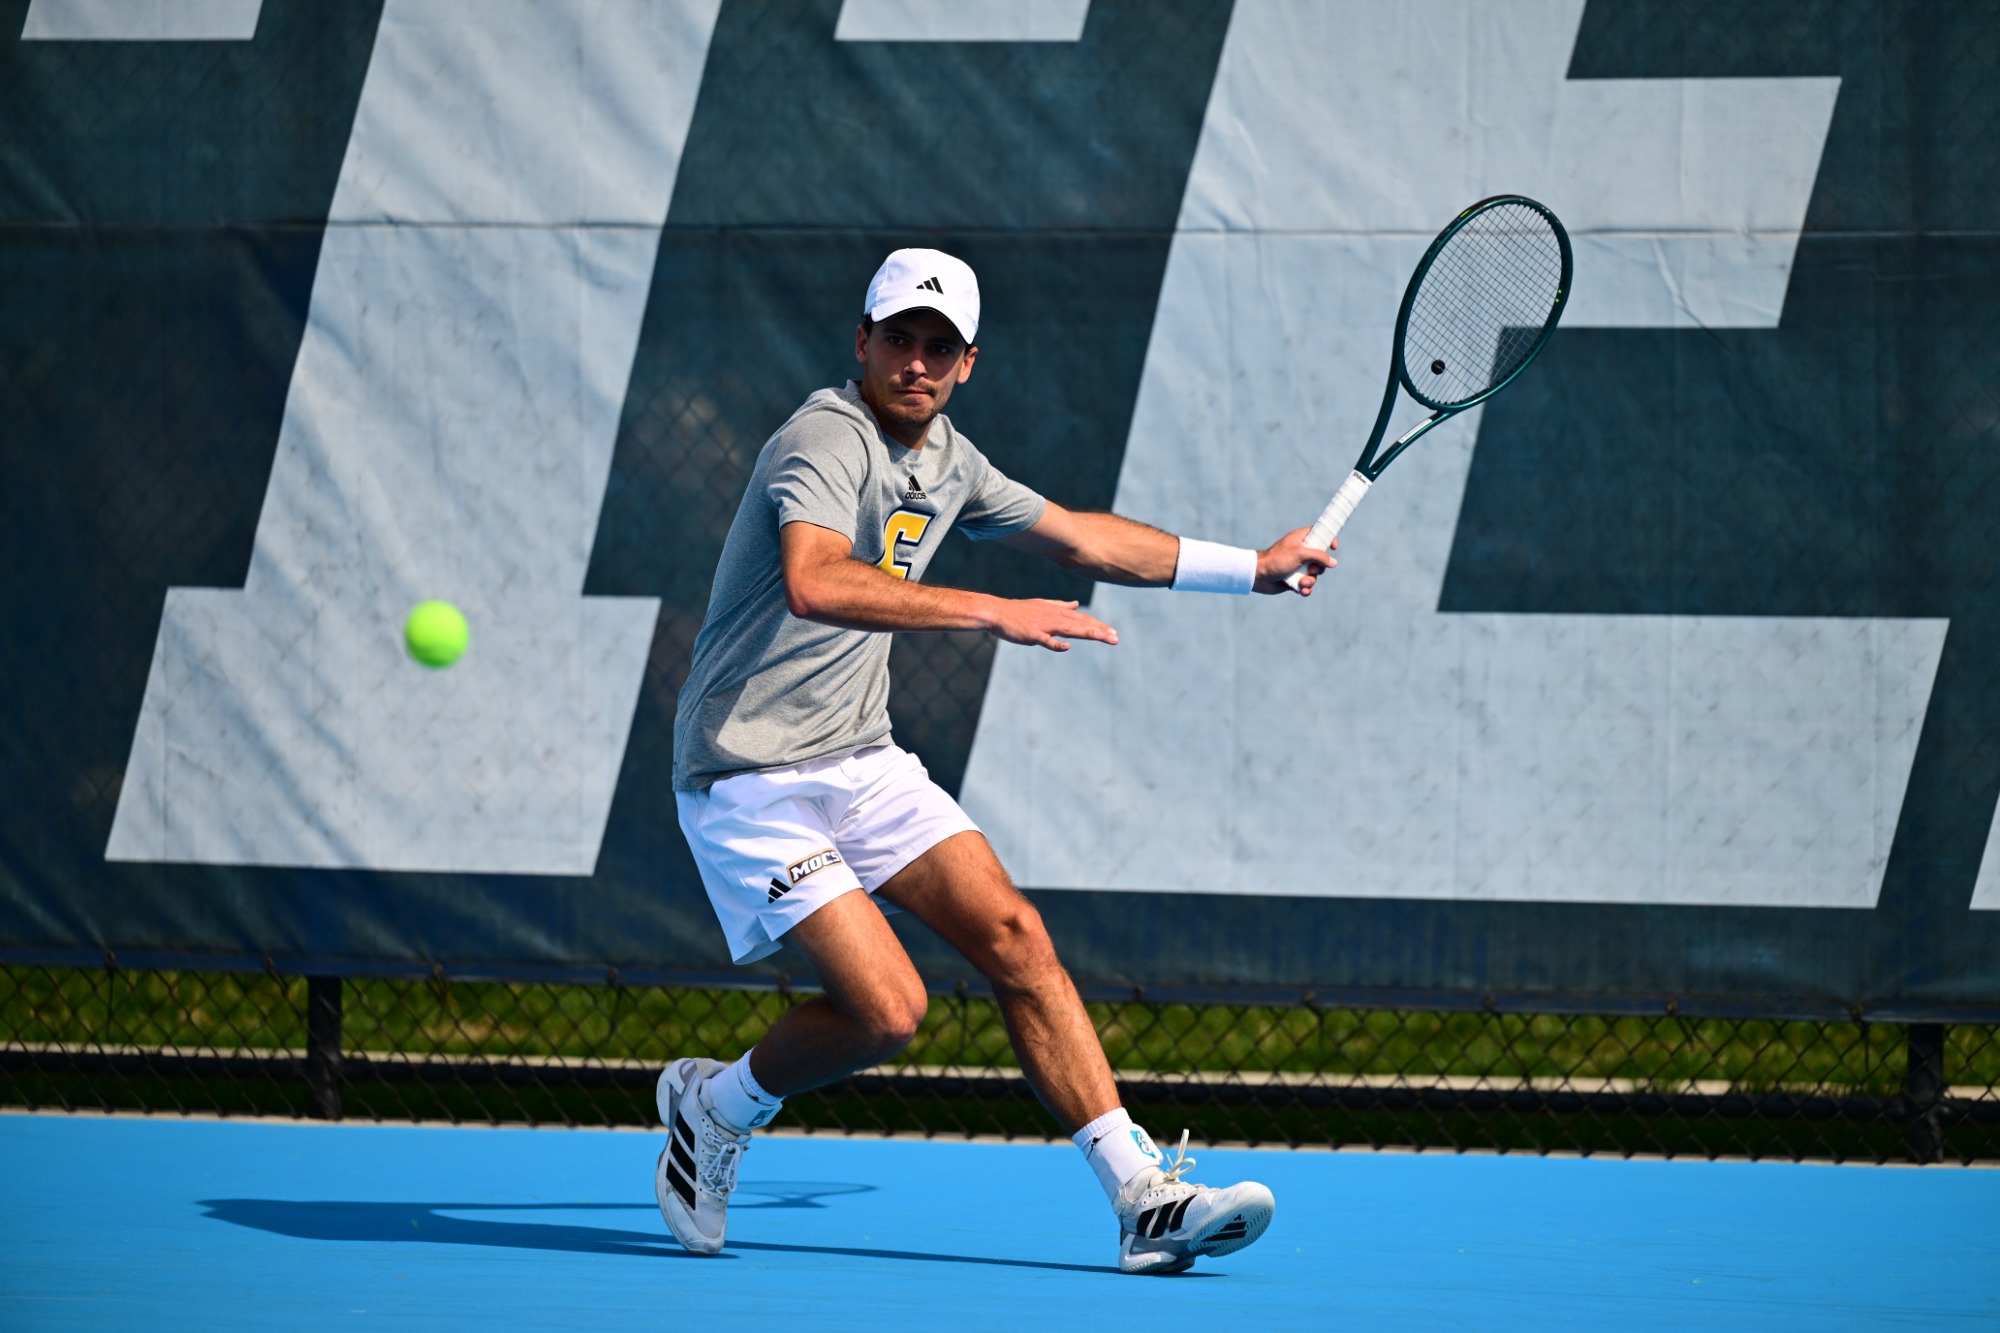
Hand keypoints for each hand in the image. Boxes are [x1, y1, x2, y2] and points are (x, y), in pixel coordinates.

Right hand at [986, 598, 1118, 651]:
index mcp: (1057, 611)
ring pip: (1069, 629)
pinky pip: (1045, 640)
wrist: (997, 613)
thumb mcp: (1043, 605)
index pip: (1082, 619)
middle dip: (1099, 630)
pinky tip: (1066, 646)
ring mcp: (1043, 625)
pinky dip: (1055, 643)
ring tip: (1102, 638)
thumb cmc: (1019, 612)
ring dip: (1086, 633)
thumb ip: (1061, 605)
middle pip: (1080, 624)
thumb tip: (1076, 604)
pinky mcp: (1032, 634)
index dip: (1099, 625)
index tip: (1113, 632)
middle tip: (1116, 638)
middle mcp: (1054, 616)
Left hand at [1254, 527, 1336, 595]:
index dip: (1329, 539)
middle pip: (1321, 559)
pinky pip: (1307, 585)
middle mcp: (1301, 552)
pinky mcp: (1295, 579)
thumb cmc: (1277, 560)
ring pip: (1315, 574)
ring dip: (1311, 581)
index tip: (1334, 547)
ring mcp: (1298, 566)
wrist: (1259, 576)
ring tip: (1301, 583)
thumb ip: (1319, 556)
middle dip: (1318, 568)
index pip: (1320, 534)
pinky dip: (1306, 589)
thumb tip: (1333, 562)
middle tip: (1310, 569)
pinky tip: (1301, 590)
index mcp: (1301, 539)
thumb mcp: (1300, 553)